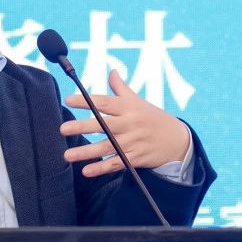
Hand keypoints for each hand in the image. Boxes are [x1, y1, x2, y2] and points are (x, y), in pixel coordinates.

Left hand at [60, 69, 191, 177]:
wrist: (178, 140)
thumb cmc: (152, 118)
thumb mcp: (139, 101)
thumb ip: (121, 89)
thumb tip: (112, 71)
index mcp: (129, 108)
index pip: (105, 102)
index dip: (87, 101)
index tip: (69, 99)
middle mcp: (130, 124)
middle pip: (104, 125)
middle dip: (82, 127)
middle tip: (63, 129)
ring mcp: (133, 142)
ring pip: (107, 147)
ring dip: (87, 152)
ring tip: (67, 155)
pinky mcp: (135, 158)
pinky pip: (116, 163)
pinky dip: (101, 168)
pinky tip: (86, 171)